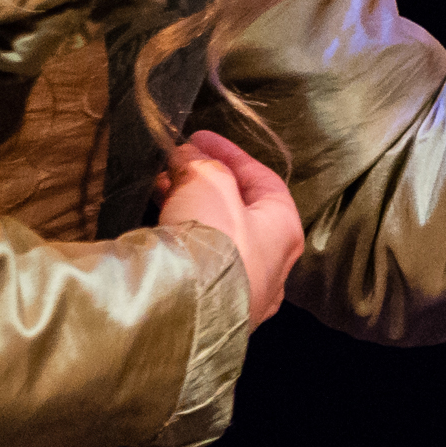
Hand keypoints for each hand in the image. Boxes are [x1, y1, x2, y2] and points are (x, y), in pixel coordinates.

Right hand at [162, 130, 306, 325]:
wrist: (187, 309)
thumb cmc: (213, 240)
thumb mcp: (209, 184)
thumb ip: (202, 165)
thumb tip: (188, 156)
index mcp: (285, 230)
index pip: (263, 180)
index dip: (230, 154)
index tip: (199, 138)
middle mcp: (274, 265)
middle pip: (240, 210)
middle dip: (206, 181)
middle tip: (176, 163)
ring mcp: (246, 292)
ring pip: (218, 237)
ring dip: (191, 207)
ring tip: (160, 187)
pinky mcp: (214, 308)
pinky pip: (202, 262)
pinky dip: (184, 237)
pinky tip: (160, 224)